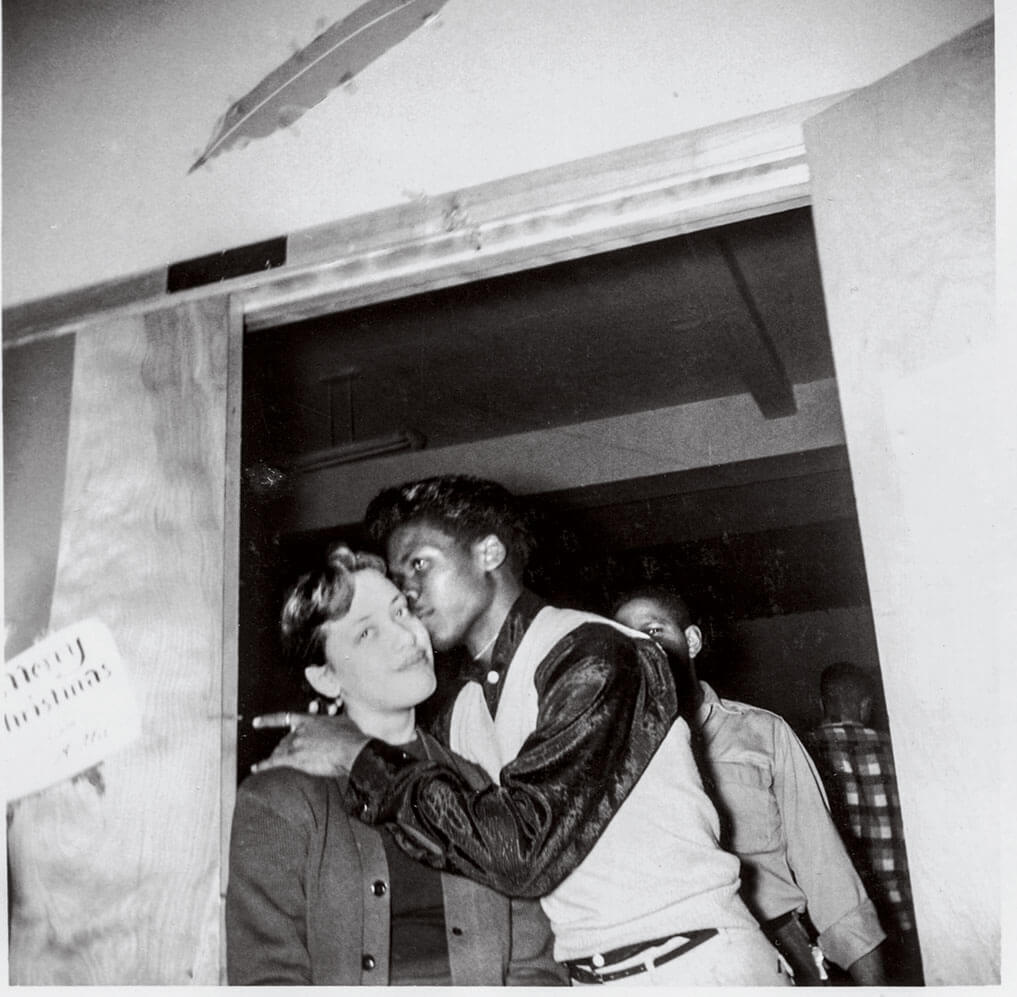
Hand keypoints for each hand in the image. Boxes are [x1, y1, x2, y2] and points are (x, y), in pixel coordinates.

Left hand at [251, 711, 370, 776]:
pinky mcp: (295, 758)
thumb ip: (333, 720)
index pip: (284, 719)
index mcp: (309, 721)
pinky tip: (255, 769)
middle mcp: (299, 731)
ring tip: (271, 763)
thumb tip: (336, 715)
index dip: (268, 721)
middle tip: (280, 754)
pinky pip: (274, 762)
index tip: (256, 722)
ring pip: (280, 751)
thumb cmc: (351, 736)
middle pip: (284, 740)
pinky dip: (263, 765)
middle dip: (282, 747)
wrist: (351, 749)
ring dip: (275, 756)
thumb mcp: (341, 721)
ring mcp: (296, 745)